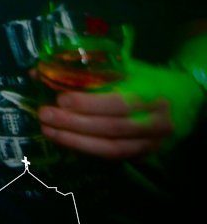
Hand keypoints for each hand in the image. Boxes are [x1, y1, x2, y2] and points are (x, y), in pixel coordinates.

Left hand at [39, 60, 204, 158]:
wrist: (185, 99)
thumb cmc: (148, 79)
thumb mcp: (124, 67)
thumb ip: (86, 70)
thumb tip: (38, 72)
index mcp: (152, 94)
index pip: (119, 102)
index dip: (88, 104)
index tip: (60, 99)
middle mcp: (156, 122)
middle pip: (112, 129)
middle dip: (74, 124)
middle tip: (44, 116)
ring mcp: (153, 142)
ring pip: (113, 148)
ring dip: (76, 142)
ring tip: (49, 131)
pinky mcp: (146, 155)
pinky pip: (115, 157)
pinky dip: (88, 150)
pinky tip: (66, 142)